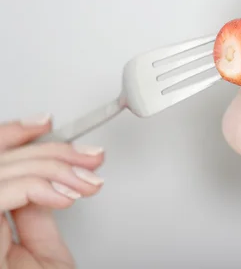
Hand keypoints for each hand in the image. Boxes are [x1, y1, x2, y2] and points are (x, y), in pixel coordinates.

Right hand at [0, 115, 104, 267]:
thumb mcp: (41, 255)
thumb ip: (35, 215)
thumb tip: (46, 182)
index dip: (11, 136)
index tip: (45, 124)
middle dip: (51, 152)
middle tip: (90, 157)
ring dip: (52, 167)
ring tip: (87, 179)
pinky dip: (34, 187)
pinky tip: (64, 194)